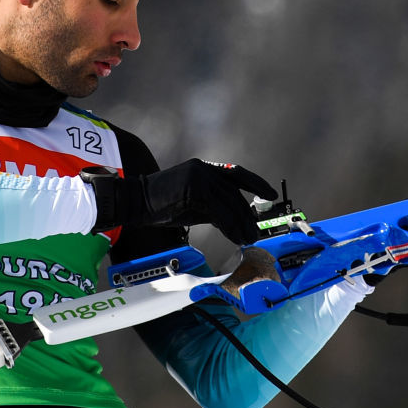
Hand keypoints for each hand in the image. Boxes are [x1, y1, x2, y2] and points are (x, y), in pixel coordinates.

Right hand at [88, 159, 276, 244]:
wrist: (136, 202)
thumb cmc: (162, 205)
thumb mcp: (193, 204)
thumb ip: (213, 207)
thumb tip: (235, 220)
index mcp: (204, 168)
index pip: (237, 173)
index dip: (256, 183)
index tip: (271, 193)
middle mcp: (204, 168)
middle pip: (235, 193)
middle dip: (247, 215)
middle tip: (255, 233)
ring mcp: (200, 175)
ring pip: (230, 203)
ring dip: (241, 224)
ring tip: (248, 238)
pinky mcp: (195, 187)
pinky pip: (219, 210)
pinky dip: (230, 225)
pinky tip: (235, 236)